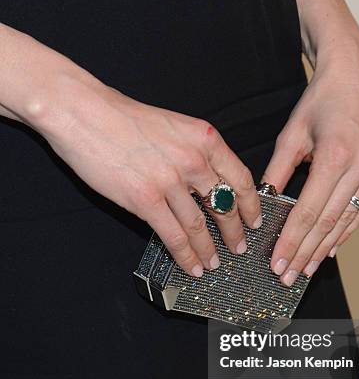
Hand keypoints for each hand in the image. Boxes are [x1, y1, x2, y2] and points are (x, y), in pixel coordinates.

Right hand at [30, 73, 261, 276]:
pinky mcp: (145, 200)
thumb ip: (195, 153)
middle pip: (226, 205)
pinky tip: (191, 266)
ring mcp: (170, 181)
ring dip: (209, 250)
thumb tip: (207, 186)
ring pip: (200, 226)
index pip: (241, 178)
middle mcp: (193, 160)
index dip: (252, 205)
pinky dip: (186, 256)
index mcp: (205, 138)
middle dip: (235, 232)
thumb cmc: (124, 118)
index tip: (255, 220)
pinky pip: (174, 236)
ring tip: (213, 263)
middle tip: (239, 247)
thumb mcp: (174, 126)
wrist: (83, 112)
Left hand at [261, 38, 358, 285]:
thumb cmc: (320, 101)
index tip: (278, 262)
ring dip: (325, 247)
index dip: (292, 241)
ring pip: (349, 220)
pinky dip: (347, 230)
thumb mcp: (290, 134)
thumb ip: (277, 172)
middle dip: (305, 252)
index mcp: (336, 155)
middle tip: (288, 275)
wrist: (355, 75)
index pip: (309, 211)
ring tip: (306, 268)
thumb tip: (264, 203)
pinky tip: (331, 247)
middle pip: (329, 222)